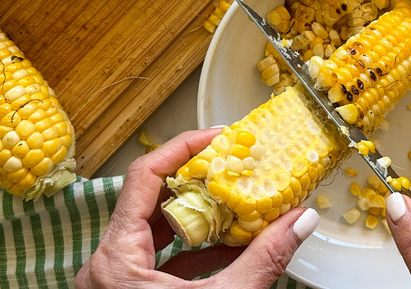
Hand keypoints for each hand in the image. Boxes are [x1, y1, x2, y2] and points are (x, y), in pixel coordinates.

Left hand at [75, 128, 320, 288]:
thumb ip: (262, 262)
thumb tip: (302, 221)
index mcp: (115, 260)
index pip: (143, 178)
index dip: (182, 149)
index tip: (219, 136)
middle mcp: (107, 266)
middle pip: (152, 202)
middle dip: (200, 183)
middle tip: (236, 165)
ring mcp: (117, 282)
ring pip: (160, 232)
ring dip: (203, 218)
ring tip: (243, 203)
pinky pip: (164, 261)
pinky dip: (199, 250)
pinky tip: (235, 247)